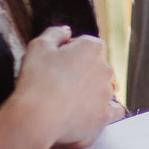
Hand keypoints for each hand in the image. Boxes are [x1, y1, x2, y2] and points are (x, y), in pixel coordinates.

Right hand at [14, 25, 118, 148]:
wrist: (36, 118)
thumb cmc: (36, 80)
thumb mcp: (38, 47)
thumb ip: (55, 33)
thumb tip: (67, 31)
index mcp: (93, 48)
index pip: (84, 44)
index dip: (67, 52)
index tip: (53, 63)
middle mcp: (106, 68)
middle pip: (94, 66)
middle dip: (79, 71)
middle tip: (56, 83)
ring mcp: (107, 93)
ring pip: (102, 88)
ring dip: (89, 91)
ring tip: (65, 101)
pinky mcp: (105, 115)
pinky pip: (113, 111)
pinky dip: (103, 110)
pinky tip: (90, 113)